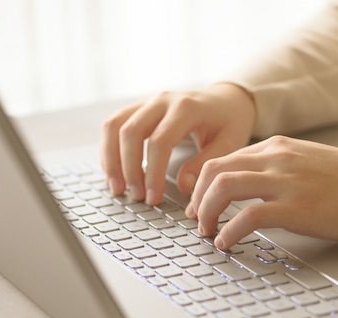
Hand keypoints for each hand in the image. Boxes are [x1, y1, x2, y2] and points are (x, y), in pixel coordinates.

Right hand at [100, 83, 254, 204]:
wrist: (225, 99)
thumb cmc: (228, 122)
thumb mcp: (229, 143)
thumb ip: (205, 164)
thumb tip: (183, 187)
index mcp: (187, 107)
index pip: (160, 141)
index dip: (152, 172)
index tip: (153, 197)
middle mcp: (162, 100)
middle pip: (130, 132)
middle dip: (128, 168)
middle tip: (136, 196)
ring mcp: (146, 101)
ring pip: (114, 126)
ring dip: (111, 159)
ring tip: (118, 188)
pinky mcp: (137, 108)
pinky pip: (112, 125)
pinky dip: (108, 150)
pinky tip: (114, 173)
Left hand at [185, 135, 337, 249]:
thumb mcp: (308, 163)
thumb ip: (277, 169)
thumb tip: (248, 189)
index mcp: (277, 147)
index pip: (222, 159)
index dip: (202, 185)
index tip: (199, 205)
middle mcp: (277, 158)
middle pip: (215, 170)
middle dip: (197, 198)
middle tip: (196, 221)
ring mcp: (287, 181)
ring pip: (223, 187)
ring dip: (206, 212)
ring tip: (206, 233)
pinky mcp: (298, 207)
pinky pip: (247, 216)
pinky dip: (228, 231)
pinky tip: (226, 243)